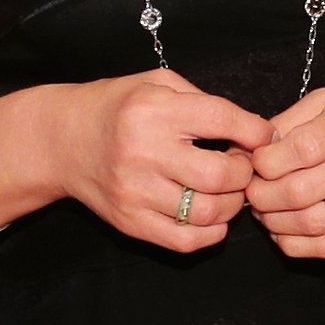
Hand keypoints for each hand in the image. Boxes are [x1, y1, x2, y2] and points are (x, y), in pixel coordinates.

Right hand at [49, 71, 269, 252]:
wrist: (62, 140)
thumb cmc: (117, 107)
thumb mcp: (156, 84)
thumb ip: (202, 100)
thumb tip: (253, 129)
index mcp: (154, 110)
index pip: (222, 121)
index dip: (255, 131)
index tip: (263, 136)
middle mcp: (143, 152)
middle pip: (219, 175)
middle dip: (244, 172)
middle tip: (240, 166)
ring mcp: (135, 192)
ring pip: (207, 212)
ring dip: (231, 204)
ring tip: (226, 191)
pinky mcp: (130, 222)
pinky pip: (186, 240)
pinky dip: (212, 232)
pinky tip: (211, 216)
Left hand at [248, 88, 324, 257]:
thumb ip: (286, 124)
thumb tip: (244, 154)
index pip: (296, 150)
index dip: (263, 162)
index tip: (255, 162)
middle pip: (298, 192)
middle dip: (261, 195)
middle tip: (252, 190)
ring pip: (309, 223)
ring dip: (273, 222)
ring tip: (265, 209)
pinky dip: (294, 243)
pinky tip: (284, 230)